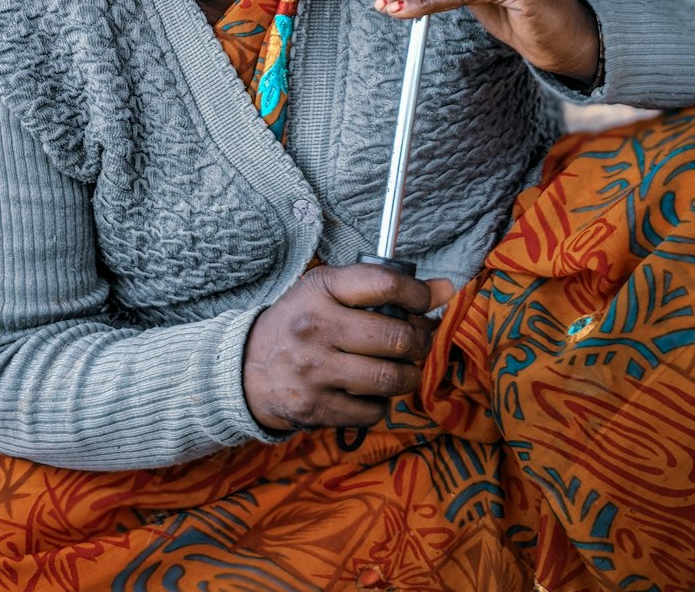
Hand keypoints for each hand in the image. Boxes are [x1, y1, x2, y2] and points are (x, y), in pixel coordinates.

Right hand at [242, 263, 453, 432]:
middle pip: (396, 337)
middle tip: (417, 341)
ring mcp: (315, 370)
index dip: (418, 294)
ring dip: (408, 374)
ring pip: (391, 377)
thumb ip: (385, 288)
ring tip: (401, 366)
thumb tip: (447, 289)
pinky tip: (372, 390)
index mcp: (320, 289)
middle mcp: (316, 327)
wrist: (248, 368)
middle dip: (419, 341)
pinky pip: (374, 410)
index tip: (425, 302)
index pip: (385, 284)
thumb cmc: (300, 322)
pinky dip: (383, 402)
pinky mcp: (317, 407)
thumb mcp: (331, 291)